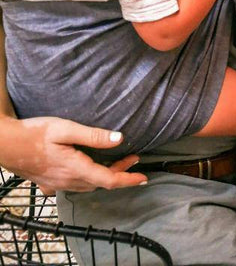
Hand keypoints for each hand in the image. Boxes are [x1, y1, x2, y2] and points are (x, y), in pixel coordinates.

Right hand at [0, 116, 146, 193]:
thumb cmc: (35, 133)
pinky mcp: (49, 182)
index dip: (129, 179)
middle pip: (101, 182)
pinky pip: (74, 185)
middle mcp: (68, 181)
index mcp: (76, 168)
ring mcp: (57, 183)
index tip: (144, 178)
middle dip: (120, 173)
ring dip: (105, 175)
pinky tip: (86, 170)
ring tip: (117, 162)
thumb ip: (93, 135)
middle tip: (134, 159)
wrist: (6, 145)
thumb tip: (119, 139)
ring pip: (88, 185)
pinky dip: (88, 178)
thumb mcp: (66, 129)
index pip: (109, 180)